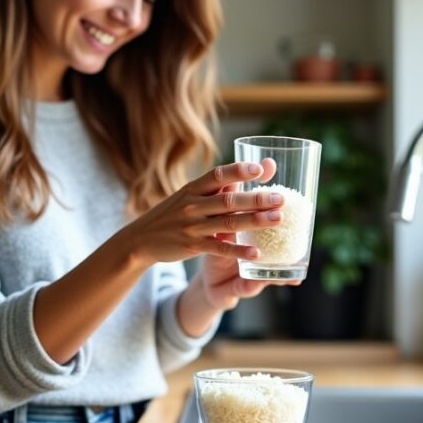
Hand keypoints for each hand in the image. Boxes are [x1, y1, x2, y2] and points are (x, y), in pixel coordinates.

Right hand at [121, 159, 283, 265]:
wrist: (141, 239)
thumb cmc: (172, 214)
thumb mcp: (189, 195)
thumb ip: (218, 186)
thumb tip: (251, 171)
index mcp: (193, 188)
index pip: (218, 175)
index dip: (239, 171)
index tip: (260, 169)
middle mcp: (193, 205)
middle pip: (229, 200)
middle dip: (256, 199)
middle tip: (281, 198)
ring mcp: (192, 226)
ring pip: (228, 223)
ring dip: (255, 221)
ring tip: (278, 219)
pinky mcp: (192, 246)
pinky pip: (220, 249)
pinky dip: (238, 251)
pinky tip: (256, 253)